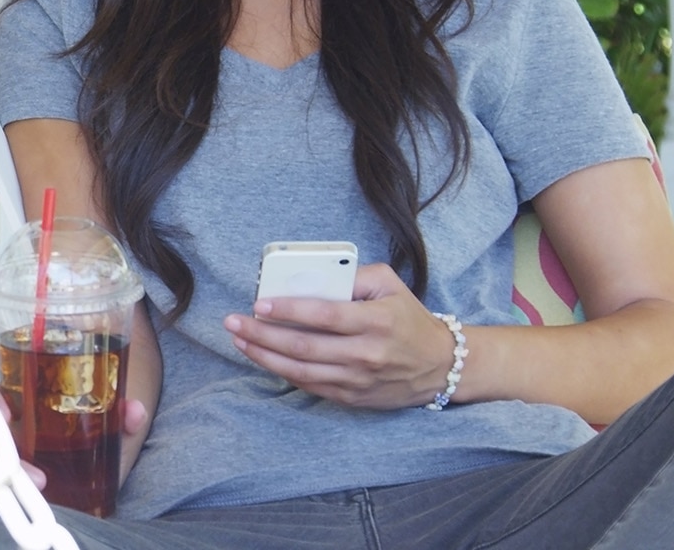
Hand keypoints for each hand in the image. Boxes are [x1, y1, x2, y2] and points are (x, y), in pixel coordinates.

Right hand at [0, 386, 151, 487]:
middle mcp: (11, 435)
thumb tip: (133, 411)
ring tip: (38, 483)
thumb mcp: (106, 426)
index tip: (6, 411)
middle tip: (20, 463)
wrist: (96, 469)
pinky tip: (19, 500)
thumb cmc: (89, 438)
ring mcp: (11, 462)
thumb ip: (122, 417)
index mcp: (24, 409)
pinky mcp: (16, 487)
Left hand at [224, 262, 455, 409]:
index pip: (324, 315)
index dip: (288, 310)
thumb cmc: (410, 319)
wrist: (441, 366)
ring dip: (263, 356)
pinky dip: (282, 372)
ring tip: (238, 340)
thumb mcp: (391, 286)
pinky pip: (310, 386)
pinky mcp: (352, 398)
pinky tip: (262, 358)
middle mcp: (366, 354)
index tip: (259, 304)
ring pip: (300, 370)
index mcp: (376, 322)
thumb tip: (315, 275)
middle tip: (233, 322)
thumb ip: (355, 276)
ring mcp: (358, 380)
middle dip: (261, 334)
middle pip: (303, 346)